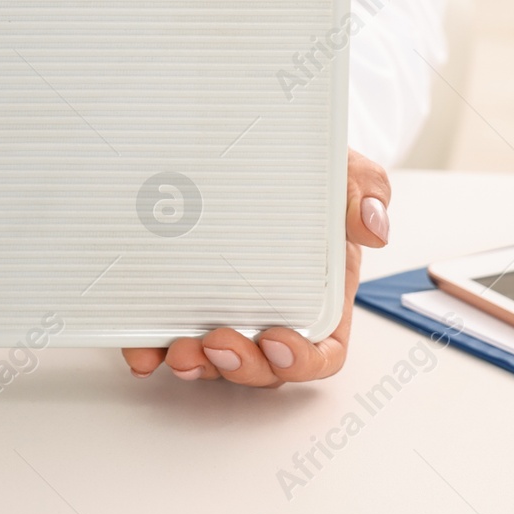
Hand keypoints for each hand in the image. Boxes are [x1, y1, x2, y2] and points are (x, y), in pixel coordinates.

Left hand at [121, 148, 390, 385]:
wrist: (258, 146)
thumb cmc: (308, 172)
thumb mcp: (343, 172)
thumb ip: (365, 191)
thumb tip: (374, 227)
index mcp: (321, 296)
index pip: (321, 350)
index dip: (300, 360)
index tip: (276, 341)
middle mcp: (274, 311)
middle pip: (264, 365)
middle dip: (241, 367)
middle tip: (216, 345)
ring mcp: (226, 309)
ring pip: (216, 360)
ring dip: (198, 366)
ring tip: (177, 351)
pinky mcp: (183, 300)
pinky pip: (167, 335)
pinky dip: (152, 349)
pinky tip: (139, 350)